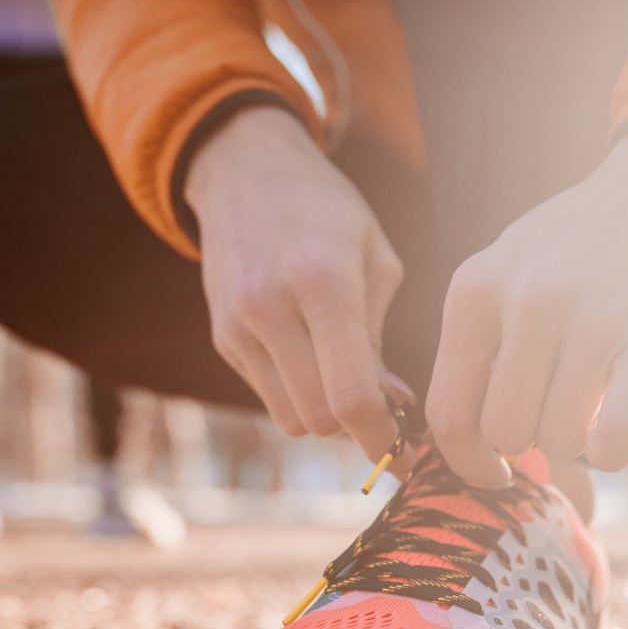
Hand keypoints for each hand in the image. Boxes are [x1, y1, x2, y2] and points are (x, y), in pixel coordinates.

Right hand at [185, 106, 402, 462]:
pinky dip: (298, 394)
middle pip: (319, 419)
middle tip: (386, 415)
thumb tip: (392, 407)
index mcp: (323, 281)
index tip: (406, 457)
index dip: (383, 440)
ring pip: (291, 419)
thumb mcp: (375, 258)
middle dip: (357, 429)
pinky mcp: (221, 337)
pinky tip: (311, 356)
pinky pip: (268, 396)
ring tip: (347, 380)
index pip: (351, 395)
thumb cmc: (329, 213)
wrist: (244, 171)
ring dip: (325, 415)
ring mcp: (237, 325)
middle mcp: (270, 306)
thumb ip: (379, 338)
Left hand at [426, 128, 627, 486]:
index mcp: (475, 290)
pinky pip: (616, 438)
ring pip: (558, 440)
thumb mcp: (506, 270)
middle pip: (505, 433)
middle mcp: (526, 302)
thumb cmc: (577, 246)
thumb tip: (467, 445)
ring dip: (577, 441)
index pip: (448, 412)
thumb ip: (479, 343)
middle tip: (557, 416)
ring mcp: (590, 320)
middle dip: (530, 443)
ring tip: (593, 400)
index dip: (466, 461)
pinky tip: (621, 429)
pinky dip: (615, 452)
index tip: (494, 472)